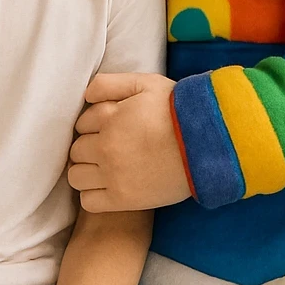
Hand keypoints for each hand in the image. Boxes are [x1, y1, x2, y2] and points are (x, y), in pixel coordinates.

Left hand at [69, 73, 191, 211]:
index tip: (112, 128)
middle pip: (77, 149)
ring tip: (106, 168)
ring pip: (76, 175)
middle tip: (112, 147)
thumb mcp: (146, 83)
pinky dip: (93, 194)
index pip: (82, 124)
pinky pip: (88, 201)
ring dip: (87, 170)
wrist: (208, 145)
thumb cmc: (179, 111)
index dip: (95, 125)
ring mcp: (113, 176)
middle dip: (90, 146)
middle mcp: (106, 148)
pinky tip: (108, 186)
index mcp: (109, 119)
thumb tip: (85, 96)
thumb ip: (109, 83)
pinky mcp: (123, 200)